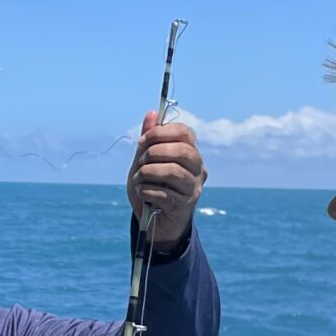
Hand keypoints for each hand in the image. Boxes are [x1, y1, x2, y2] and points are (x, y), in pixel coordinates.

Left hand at [127, 111, 204, 253]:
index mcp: (190, 153)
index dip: (160, 133)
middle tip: (140, 162)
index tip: (142, 142)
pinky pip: (165, 193)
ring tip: (138, 179)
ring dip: (148, 174)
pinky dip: (147, 191)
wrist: (155, 221)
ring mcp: (194, 188)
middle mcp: (198, 169)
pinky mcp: (185, 206)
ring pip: (173, 172)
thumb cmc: (152, 186)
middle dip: (155, 153)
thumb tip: (151, 113)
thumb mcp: (145, 161)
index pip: (185, 132)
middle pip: (183, 151)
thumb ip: (149, 140)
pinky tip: (142, 193)